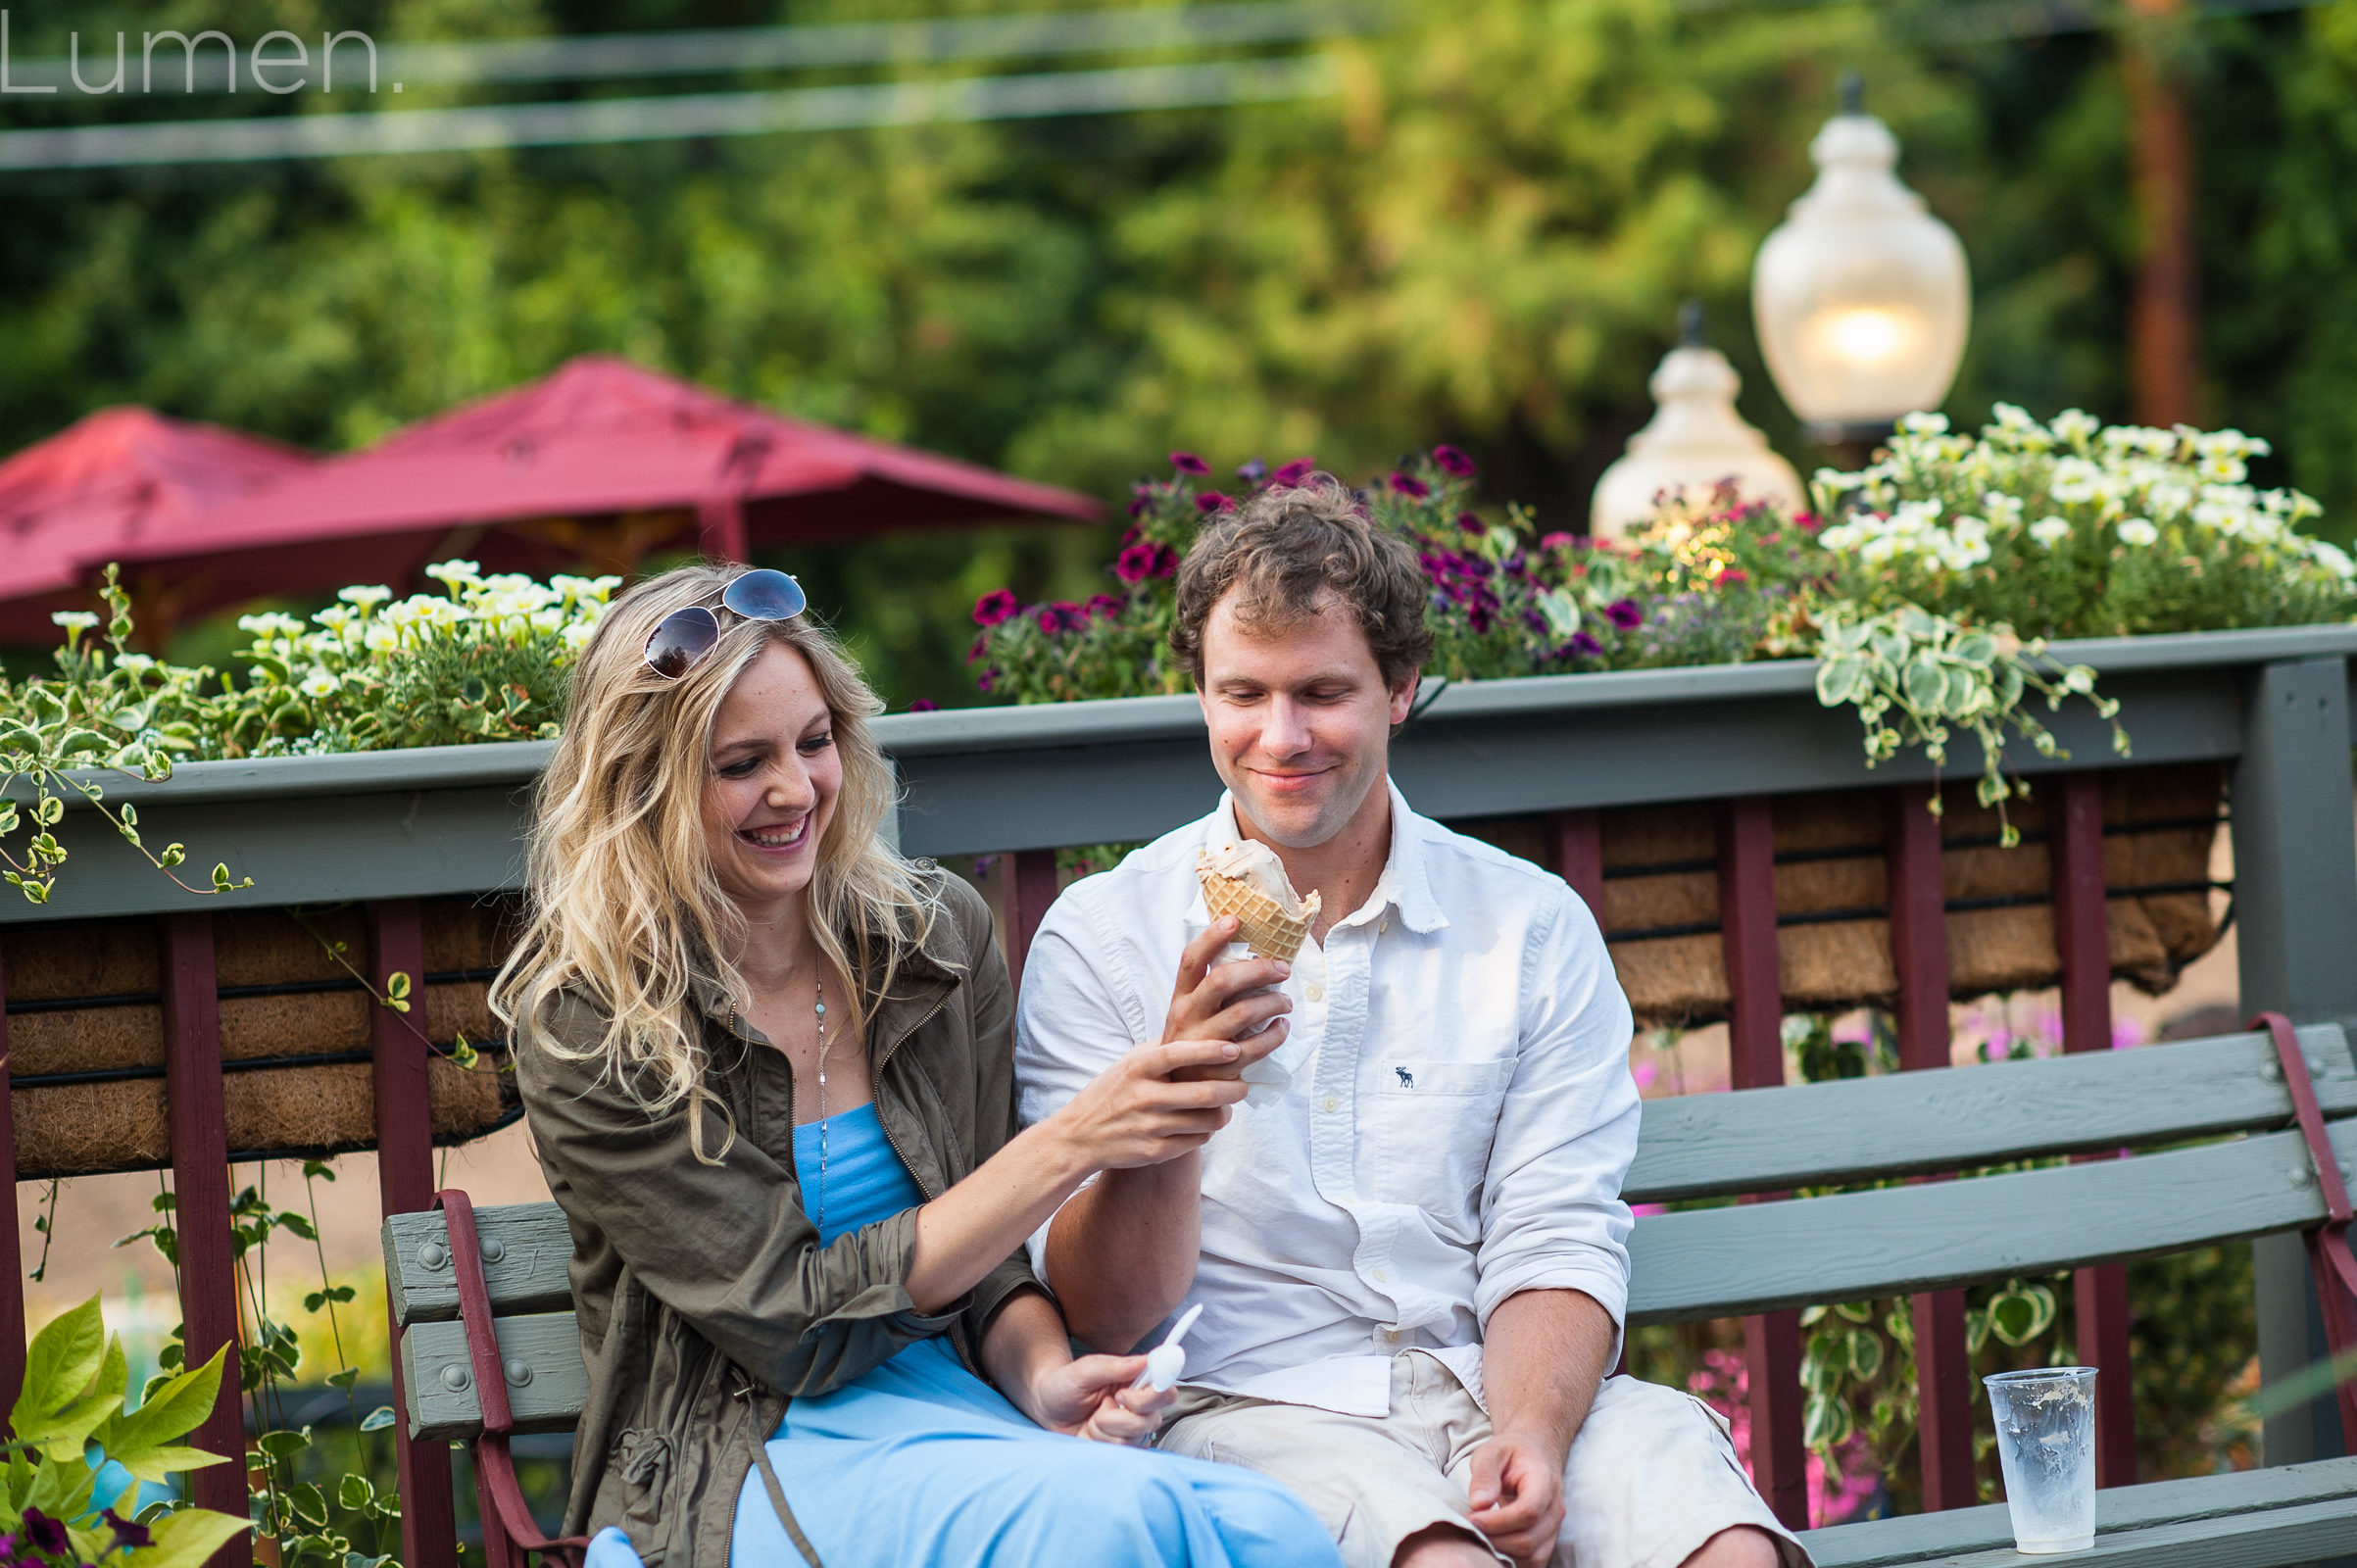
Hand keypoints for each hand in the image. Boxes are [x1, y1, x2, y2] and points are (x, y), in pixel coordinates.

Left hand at [1028, 1353, 1175, 1444]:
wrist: (1046, 1407)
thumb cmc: (1065, 1384)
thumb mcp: (1085, 1370)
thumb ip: (1116, 1366)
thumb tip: (1147, 1359)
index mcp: (1137, 1383)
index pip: (1166, 1391)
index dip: (1151, 1396)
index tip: (1124, 1394)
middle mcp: (1140, 1407)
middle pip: (1152, 1419)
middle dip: (1120, 1417)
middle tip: (1101, 1405)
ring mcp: (1131, 1429)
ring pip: (1134, 1438)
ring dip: (1105, 1430)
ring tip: (1092, 1419)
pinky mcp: (1121, 1447)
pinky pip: (1122, 1452)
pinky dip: (1101, 1443)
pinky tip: (1091, 1434)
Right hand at [1045, 1038, 1254, 1171]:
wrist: (1079, 1138)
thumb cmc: (1110, 1093)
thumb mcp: (1128, 1063)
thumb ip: (1160, 1048)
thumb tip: (1198, 1022)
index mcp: (1138, 1068)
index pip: (1179, 1054)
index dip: (1210, 1050)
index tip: (1234, 1048)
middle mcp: (1144, 1096)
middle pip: (1204, 1093)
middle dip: (1234, 1089)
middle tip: (1244, 1086)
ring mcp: (1150, 1126)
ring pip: (1207, 1120)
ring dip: (1224, 1113)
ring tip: (1226, 1106)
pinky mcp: (1155, 1151)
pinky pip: (1197, 1141)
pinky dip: (1207, 1131)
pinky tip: (1204, 1124)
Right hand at [1162, 917, 1291, 1081]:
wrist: (1179, 1090)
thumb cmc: (1195, 1041)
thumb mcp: (1192, 1013)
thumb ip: (1212, 989)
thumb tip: (1251, 955)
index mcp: (1179, 997)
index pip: (1191, 959)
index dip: (1211, 937)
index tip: (1235, 920)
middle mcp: (1186, 1016)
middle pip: (1222, 980)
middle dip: (1258, 969)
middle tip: (1283, 968)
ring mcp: (1202, 1043)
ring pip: (1244, 1012)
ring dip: (1273, 1002)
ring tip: (1286, 1001)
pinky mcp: (1220, 1067)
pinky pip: (1256, 1046)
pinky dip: (1276, 1034)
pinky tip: (1282, 1027)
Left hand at [1464, 1433, 1565, 1567]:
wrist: (1533, 1455)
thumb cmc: (1511, 1453)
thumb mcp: (1492, 1451)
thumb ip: (1485, 1474)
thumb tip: (1478, 1504)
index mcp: (1545, 1481)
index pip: (1528, 1512)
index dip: (1498, 1522)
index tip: (1471, 1518)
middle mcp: (1556, 1508)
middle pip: (1529, 1539)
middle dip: (1494, 1539)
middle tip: (1467, 1529)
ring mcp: (1554, 1527)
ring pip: (1533, 1557)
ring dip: (1502, 1553)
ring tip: (1478, 1537)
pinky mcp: (1547, 1540)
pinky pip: (1533, 1561)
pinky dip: (1511, 1560)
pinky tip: (1490, 1546)